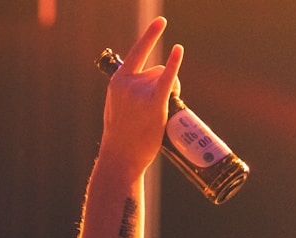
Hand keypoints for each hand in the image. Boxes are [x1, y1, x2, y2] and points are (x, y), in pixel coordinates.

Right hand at [96, 17, 183, 175]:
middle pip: (157, 70)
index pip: (137, 52)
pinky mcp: (154, 106)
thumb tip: (151, 85)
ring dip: (170, 89)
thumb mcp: (116, 106)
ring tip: (159, 114)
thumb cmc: (120, 136)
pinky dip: (174, 64)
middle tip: (158, 107)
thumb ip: (129, 92)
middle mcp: (128, 84)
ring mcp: (140, 94)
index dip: (150, 35)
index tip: (161, 21)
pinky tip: (178, 50)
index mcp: (117, 82)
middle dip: (163, 82)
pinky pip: (167, 80)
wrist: (119, 158)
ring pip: (165, 79)